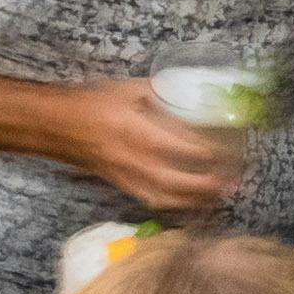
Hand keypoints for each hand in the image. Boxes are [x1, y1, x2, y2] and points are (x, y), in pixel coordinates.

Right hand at [78, 83, 244, 214]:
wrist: (58, 126)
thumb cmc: (93, 103)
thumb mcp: (130, 88)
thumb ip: (163, 91)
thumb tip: (194, 91)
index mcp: (140, 132)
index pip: (186, 148)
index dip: (213, 152)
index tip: (232, 147)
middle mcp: (137, 161)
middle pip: (184, 181)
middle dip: (212, 182)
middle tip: (235, 175)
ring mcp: (130, 178)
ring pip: (171, 198)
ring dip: (200, 199)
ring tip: (223, 193)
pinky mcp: (124, 187)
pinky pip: (156, 202)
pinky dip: (179, 204)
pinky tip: (195, 201)